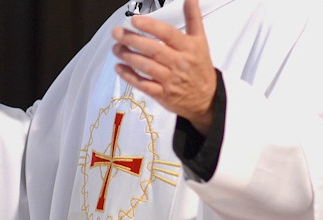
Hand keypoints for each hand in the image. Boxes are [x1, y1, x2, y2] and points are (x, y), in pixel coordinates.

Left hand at [112, 0, 216, 134]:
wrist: (206, 98)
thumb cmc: (200, 67)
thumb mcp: (201, 41)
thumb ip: (193, 18)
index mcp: (188, 47)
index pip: (167, 34)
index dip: (150, 26)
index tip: (134, 20)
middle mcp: (179, 63)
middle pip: (153, 50)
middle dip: (132, 40)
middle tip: (117, 33)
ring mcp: (170, 80)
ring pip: (146, 67)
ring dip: (128, 56)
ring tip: (116, 48)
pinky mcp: (162, 94)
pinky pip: (143, 84)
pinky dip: (129, 76)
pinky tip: (119, 67)